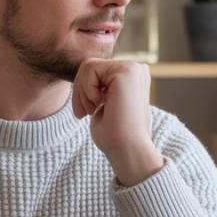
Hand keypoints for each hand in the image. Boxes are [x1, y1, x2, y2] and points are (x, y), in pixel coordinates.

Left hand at [72, 60, 164, 185]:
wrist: (127, 150)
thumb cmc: (114, 136)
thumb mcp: (102, 105)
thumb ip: (98, 87)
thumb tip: (86, 74)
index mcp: (132, 78)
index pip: (95, 71)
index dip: (83, 91)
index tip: (84, 113)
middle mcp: (136, 70)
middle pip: (90, 66)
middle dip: (80, 91)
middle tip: (84, 113)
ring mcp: (134, 68)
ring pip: (88, 66)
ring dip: (82, 92)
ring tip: (92, 111)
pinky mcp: (127, 71)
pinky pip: (89, 69)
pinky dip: (86, 89)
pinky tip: (99, 104)